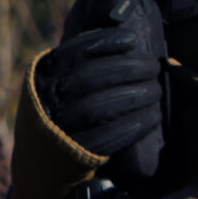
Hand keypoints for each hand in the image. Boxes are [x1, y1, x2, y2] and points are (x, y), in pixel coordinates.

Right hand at [37, 0, 166, 180]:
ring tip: (157, 91)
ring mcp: (58, 126)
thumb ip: (79, 61)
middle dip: (127, 69)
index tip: (133, 39)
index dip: (105, 42)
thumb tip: (126, 37)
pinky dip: (131, 127)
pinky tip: (151, 118)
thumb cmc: (61, 111)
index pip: (74, 51)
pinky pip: (104, 138)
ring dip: (133, 97)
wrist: (40, 161)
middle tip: (154, 68)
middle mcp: (47, 99)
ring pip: (98, 107)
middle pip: (90, 77)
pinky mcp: (72, 152)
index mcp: (44, 75)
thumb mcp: (58, 81)